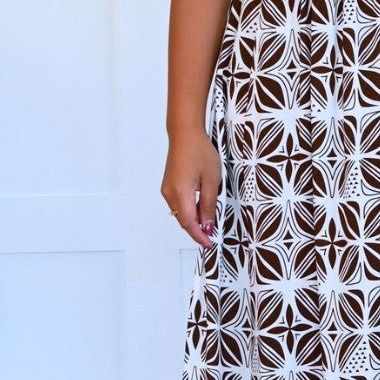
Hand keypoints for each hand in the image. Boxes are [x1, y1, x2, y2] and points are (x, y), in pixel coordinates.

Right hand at [160, 128, 220, 248]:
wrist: (185, 134)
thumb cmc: (199, 151)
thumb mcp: (211, 180)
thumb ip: (209, 205)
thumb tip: (207, 225)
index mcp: (180, 193)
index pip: (189, 223)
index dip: (199, 236)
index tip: (209, 244)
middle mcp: (169, 194)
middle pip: (184, 220)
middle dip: (198, 230)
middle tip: (213, 234)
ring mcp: (167, 190)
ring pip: (181, 213)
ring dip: (194, 220)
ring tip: (209, 219)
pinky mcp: (168, 186)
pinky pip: (178, 205)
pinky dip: (189, 210)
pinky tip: (200, 207)